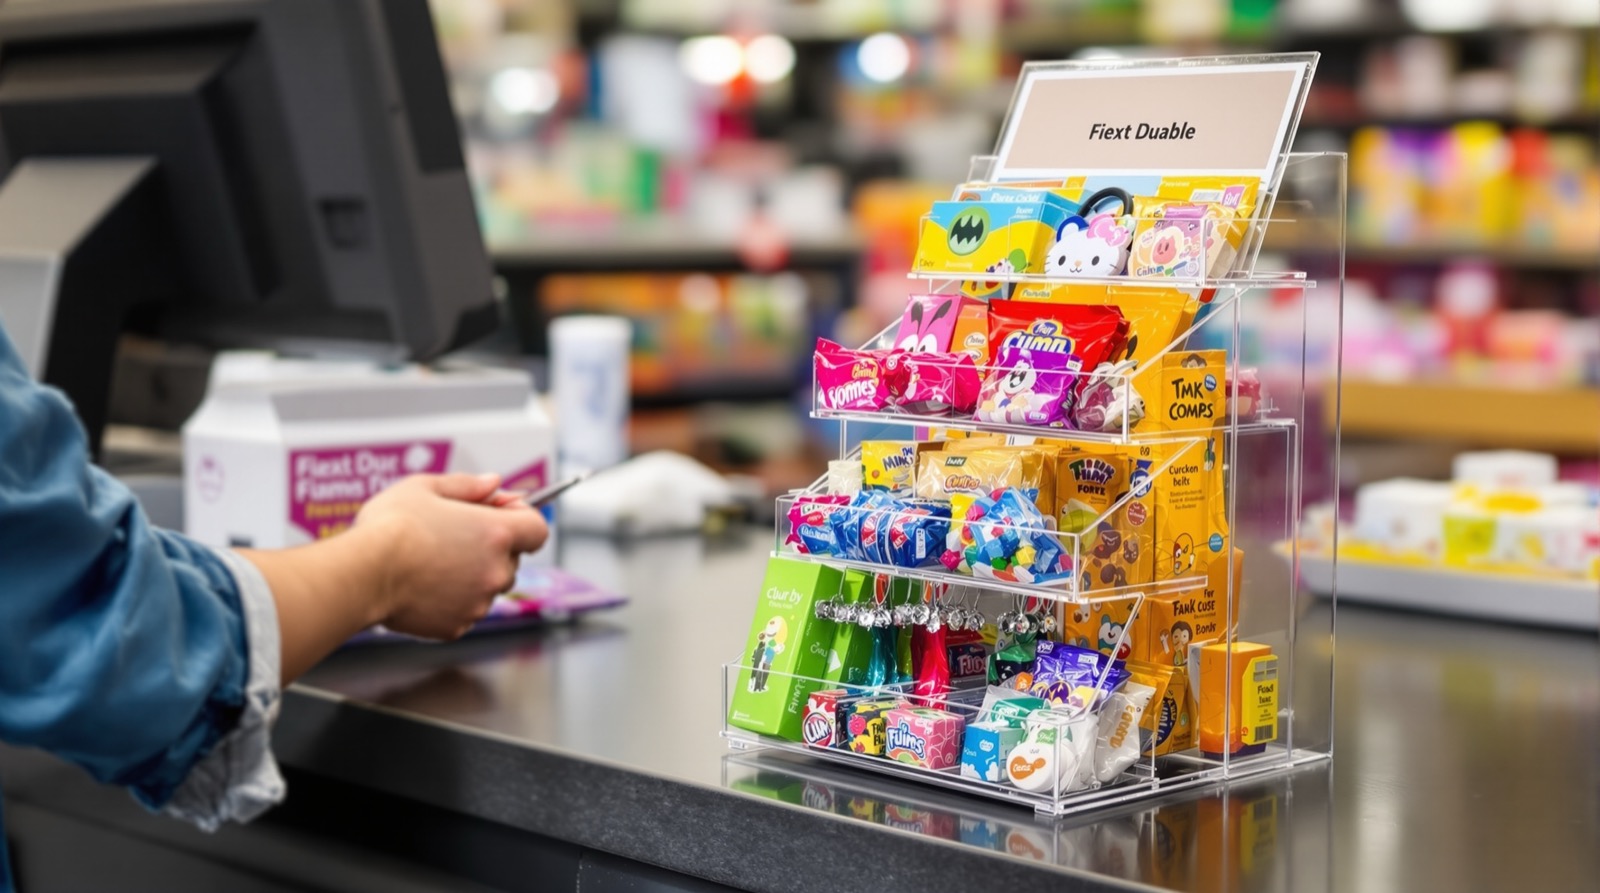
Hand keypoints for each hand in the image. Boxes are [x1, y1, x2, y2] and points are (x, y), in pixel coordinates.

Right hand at [353, 473, 547, 639]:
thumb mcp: (426, 486)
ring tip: (432, 561)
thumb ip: (468, 485)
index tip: (499, 514)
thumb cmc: (391, 526)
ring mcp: (478, 603)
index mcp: (497, 533)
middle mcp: (496, 571)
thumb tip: (495, 483)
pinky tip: (423, 586)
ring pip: (487, 587)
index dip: (522, 519)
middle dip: (491, 547)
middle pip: (511, 559)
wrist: (362, 574)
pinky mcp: (457, 626)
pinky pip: (464, 610)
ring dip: (472, 575)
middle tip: (453, 536)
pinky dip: (451, 600)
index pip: (537, 528)